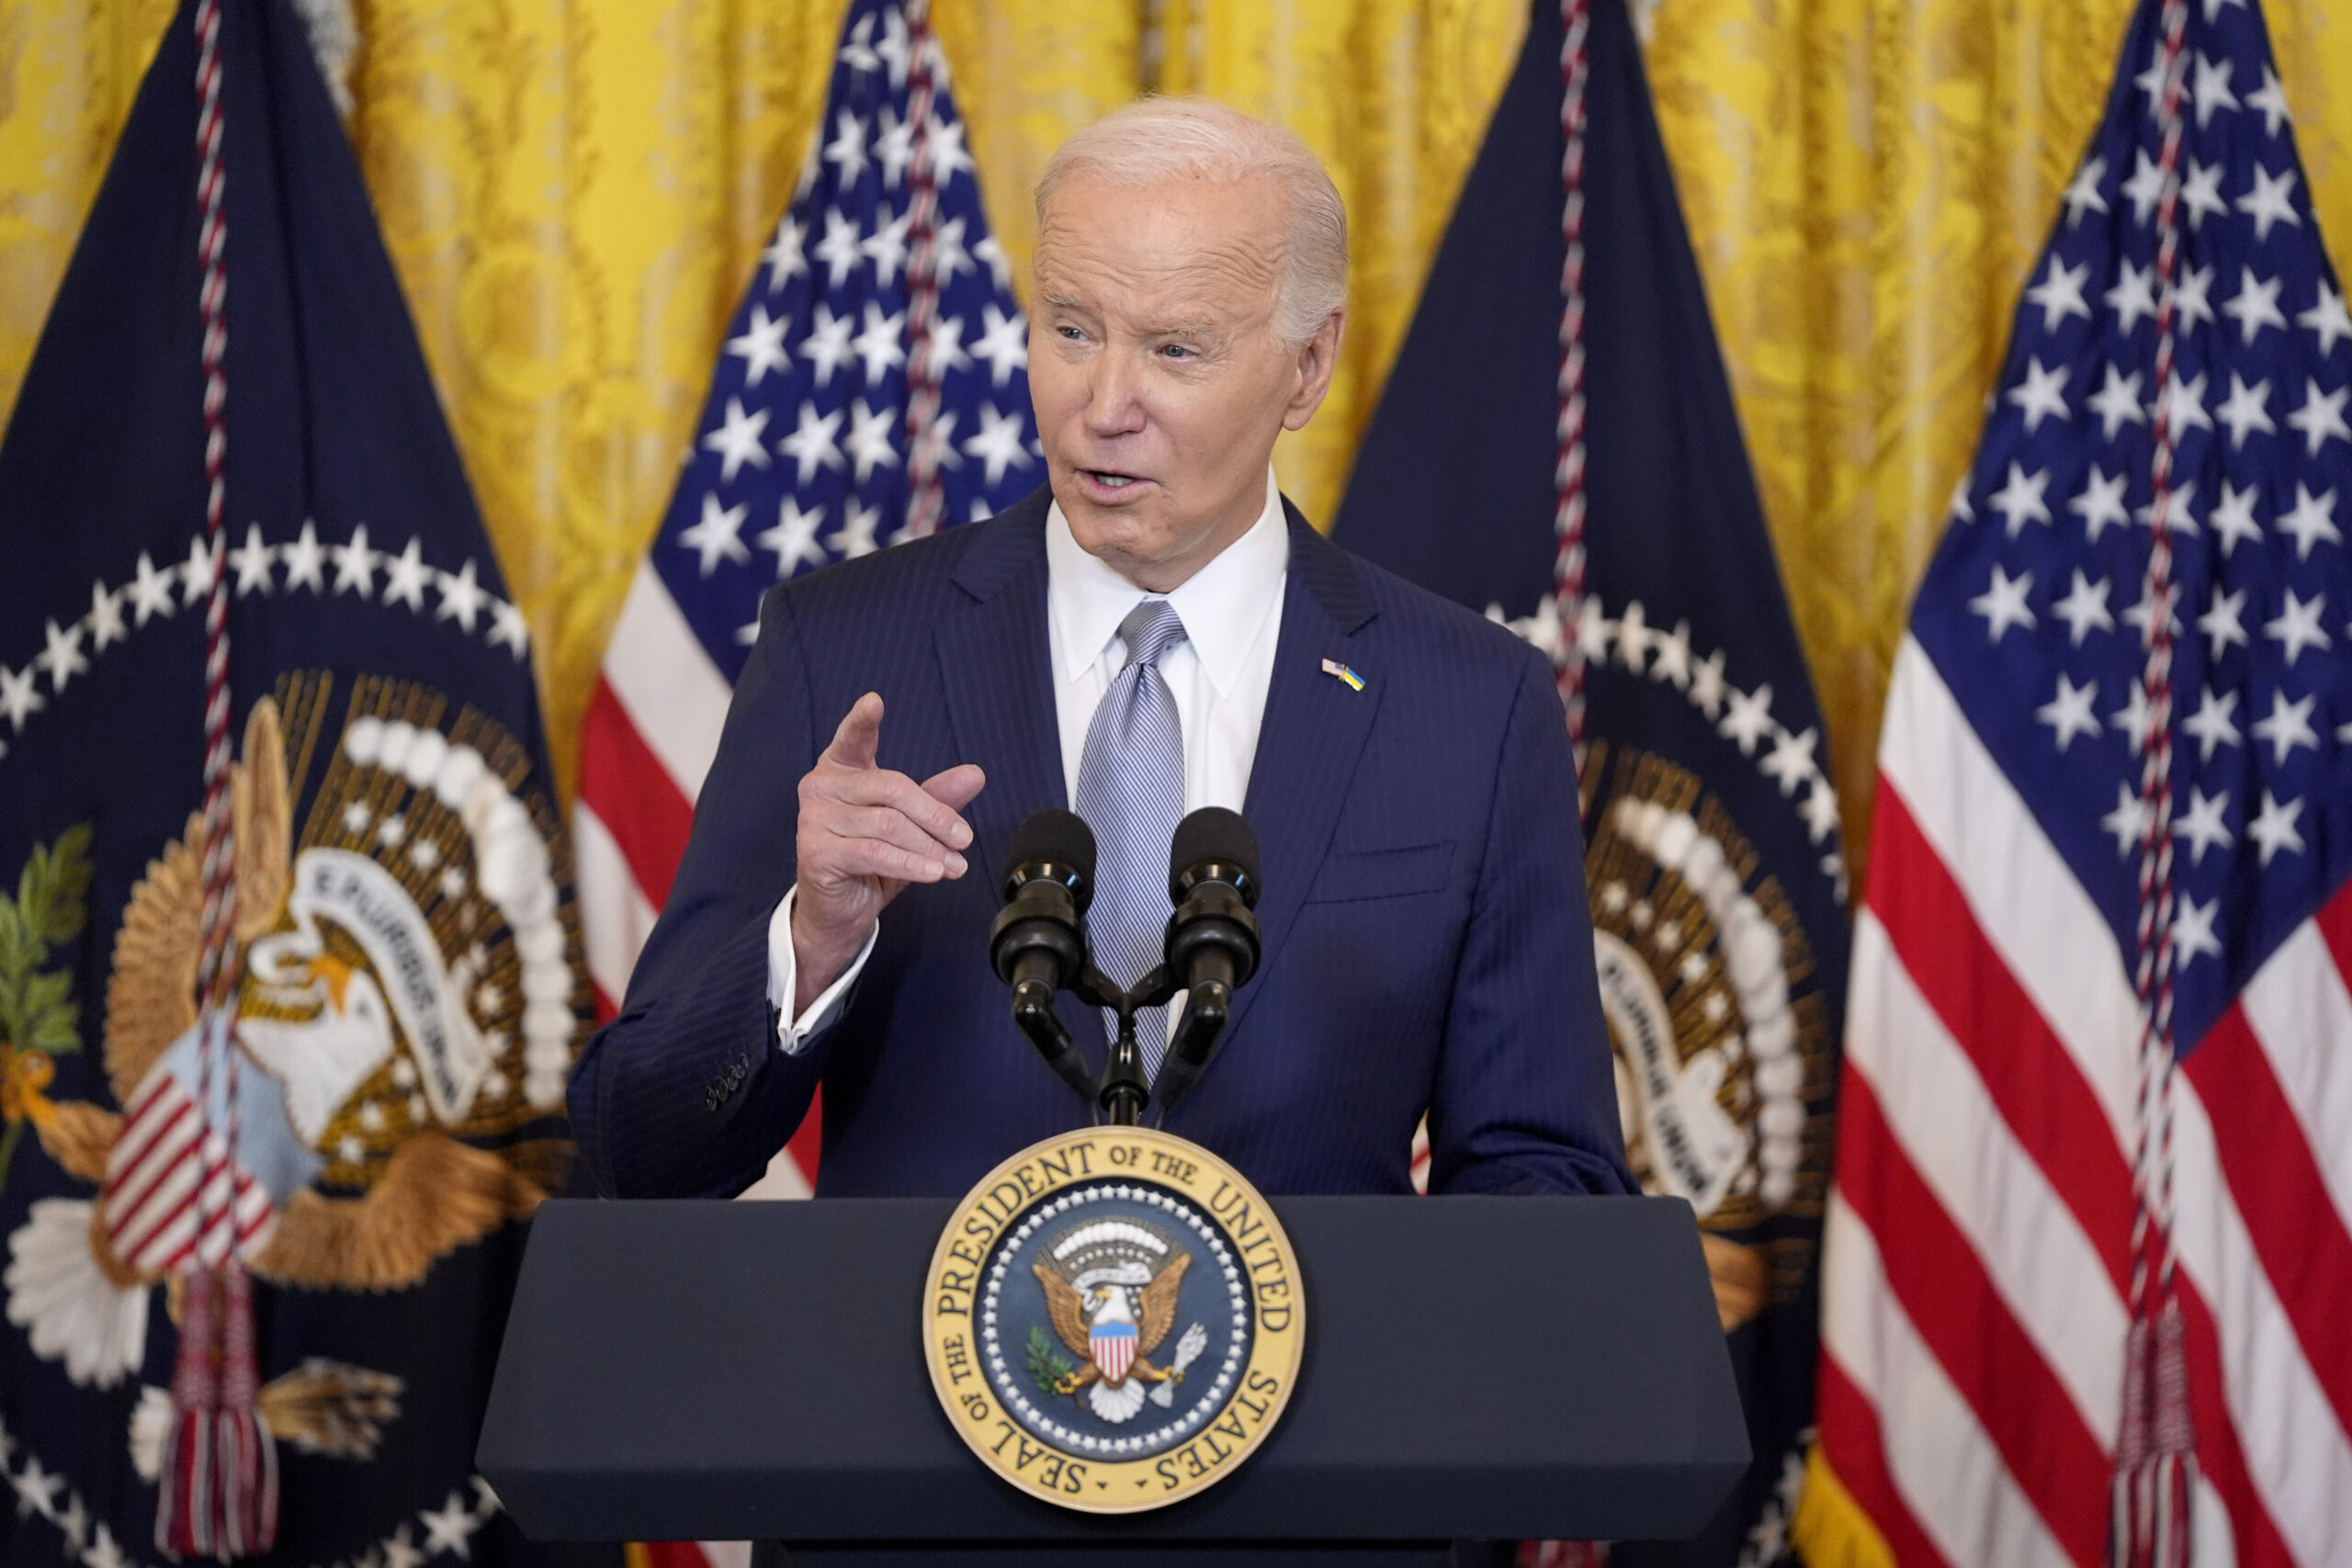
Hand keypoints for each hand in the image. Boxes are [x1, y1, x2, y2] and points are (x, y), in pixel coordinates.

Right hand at [791, 693, 984, 1012]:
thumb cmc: (870, 863)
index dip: (862, 721)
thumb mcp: (910, 827)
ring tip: (955, 865)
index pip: (852, 739)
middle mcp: (821, 788)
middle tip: (964, 839)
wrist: (838, 912)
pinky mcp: (816, 852)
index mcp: (841, 771)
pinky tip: (933, 872)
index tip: (874, 702)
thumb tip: (975, 774)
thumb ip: (937, 798)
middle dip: (936, 815)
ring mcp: (814, 819)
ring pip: (888, 824)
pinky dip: (911, 863)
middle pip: (892, 787)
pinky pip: (875, 852)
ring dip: (930, 847)